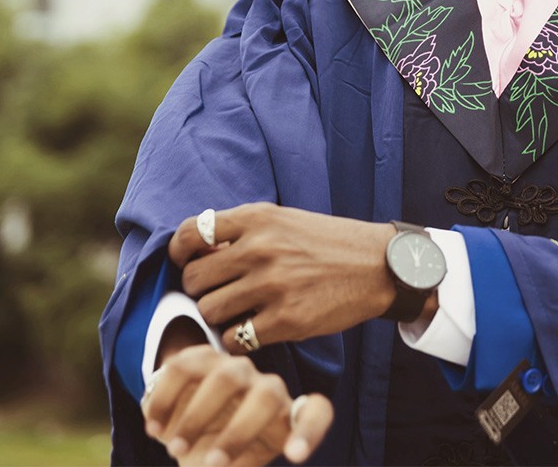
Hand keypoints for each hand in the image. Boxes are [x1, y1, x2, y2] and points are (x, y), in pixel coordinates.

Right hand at [142, 344, 331, 465]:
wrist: (188, 423)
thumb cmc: (221, 454)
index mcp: (283, 418)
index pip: (316, 413)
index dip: (310, 432)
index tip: (294, 455)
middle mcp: (264, 387)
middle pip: (268, 393)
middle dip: (239, 432)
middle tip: (211, 464)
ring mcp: (233, 368)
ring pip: (226, 376)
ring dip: (198, 416)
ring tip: (175, 450)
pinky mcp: (199, 357)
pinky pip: (185, 367)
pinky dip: (167, 399)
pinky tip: (154, 427)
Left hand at [168, 203, 400, 350]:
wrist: (377, 265)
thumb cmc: (327, 242)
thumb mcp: (284, 220)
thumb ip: (243, 231)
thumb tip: (197, 252)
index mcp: (257, 218)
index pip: (191, 233)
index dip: (180, 252)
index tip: (187, 262)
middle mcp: (260, 248)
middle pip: (194, 279)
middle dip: (202, 290)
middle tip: (221, 293)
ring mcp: (272, 285)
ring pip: (209, 311)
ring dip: (218, 316)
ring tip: (238, 312)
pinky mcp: (285, 320)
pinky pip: (234, 339)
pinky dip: (237, 339)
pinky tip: (254, 329)